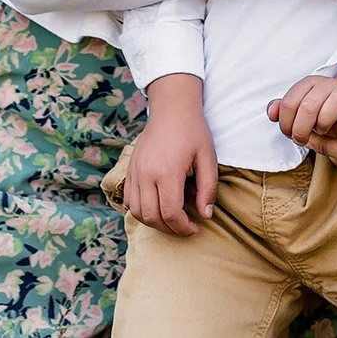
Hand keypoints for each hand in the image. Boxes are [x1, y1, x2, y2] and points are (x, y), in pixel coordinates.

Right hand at [126, 74, 217, 236]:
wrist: (171, 108)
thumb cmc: (193, 131)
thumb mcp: (208, 157)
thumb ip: (208, 189)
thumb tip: (205, 215)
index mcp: (167, 172)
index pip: (171, 213)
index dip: (183, 228)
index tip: (196, 228)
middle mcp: (146, 174)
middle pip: (152, 217)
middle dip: (170, 229)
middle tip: (185, 227)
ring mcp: (134, 172)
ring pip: (137, 212)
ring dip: (154, 222)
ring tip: (171, 221)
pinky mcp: (129, 170)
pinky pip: (128, 200)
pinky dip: (140, 211)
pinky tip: (156, 208)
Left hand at [268, 75, 336, 144]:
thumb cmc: (322, 112)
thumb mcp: (300, 109)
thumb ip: (284, 110)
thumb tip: (272, 112)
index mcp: (309, 83)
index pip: (289, 103)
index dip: (286, 124)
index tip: (290, 134)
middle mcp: (328, 83)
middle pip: (308, 107)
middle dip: (301, 129)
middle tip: (302, 139)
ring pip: (335, 104)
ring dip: (325, 123)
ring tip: (323, 131)